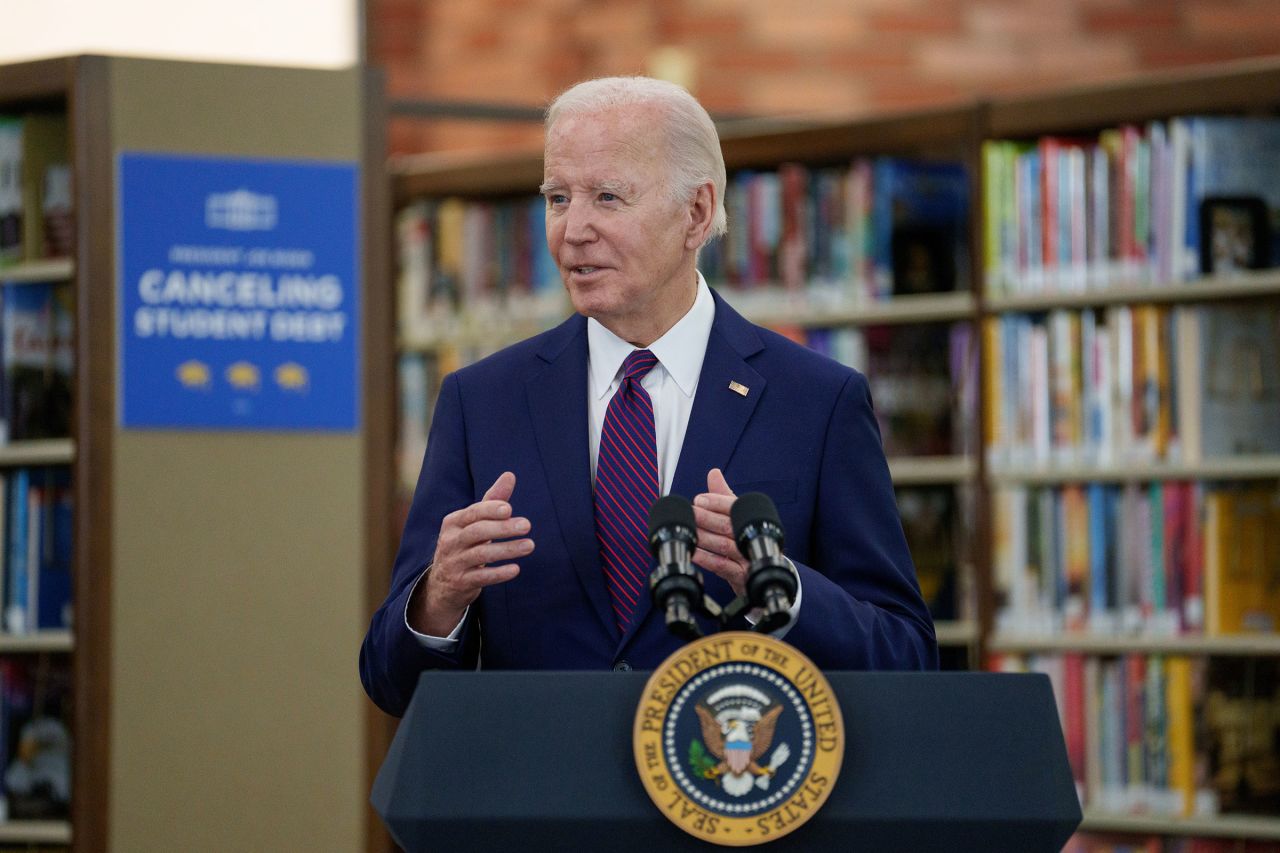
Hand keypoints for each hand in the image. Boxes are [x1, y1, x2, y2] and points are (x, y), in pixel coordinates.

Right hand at [409, 472, 533, 635]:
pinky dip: (498, 573)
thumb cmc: (465, 545)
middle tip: (527, 525)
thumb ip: (492, 501)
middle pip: (477, 531)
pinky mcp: (461, 582)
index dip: (490, 510)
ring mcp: (454, 563)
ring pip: (481, 554)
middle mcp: (451, 541)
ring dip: (507, 549)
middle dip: (502, 528)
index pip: (472, 513)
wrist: (443, 584)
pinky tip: (516, 569)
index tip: (510, 509)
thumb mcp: (474, 523)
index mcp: (453, 522)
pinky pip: (481, 577)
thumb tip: (510, 475)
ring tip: (530, 545)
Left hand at [692, 468, 749, 597]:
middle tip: (690, 512)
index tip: (699, 499)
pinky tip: (693, 553)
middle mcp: (750, 538)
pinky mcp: (741, 576)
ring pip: (724, 545)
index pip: (735, 508)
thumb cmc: (746, 540)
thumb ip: (724, 496)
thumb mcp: (738, 516)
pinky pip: (723, 566)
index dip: (717, 502)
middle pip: (728, 525)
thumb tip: (714, 473)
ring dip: (704, 537)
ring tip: (688, 530)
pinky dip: (706, 559)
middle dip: (707, 518)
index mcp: (750, 520)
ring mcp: (747, 558)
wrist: (763, 571)